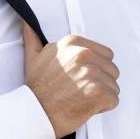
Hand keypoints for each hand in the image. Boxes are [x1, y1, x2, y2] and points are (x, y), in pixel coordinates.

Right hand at [22, 20, 119, 138]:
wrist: (35, 114)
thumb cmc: (36, 89)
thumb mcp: (32, 58)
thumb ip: (34, 39)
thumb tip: (26, 24)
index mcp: (73, 43)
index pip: (105, 54)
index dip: (95, 70)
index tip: (78, 79)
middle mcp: (83, 54)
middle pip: (112, 69)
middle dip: (100, 82)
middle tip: (80, 91)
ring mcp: (91, 72)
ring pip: (113, 85)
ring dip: (101, 96)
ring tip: (81, 99)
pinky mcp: (98, 91)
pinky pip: (113, 100)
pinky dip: (103, 107)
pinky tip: (85, 108)